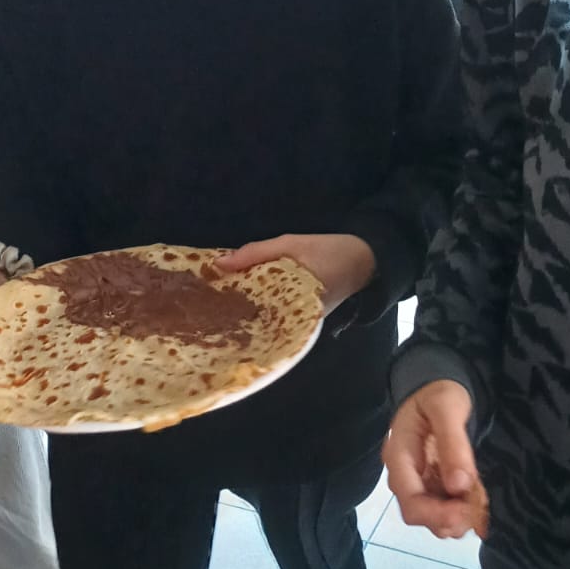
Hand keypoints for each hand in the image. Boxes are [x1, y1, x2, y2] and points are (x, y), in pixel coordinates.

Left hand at [217, 233, 375, 316]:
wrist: (365, 258)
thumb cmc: (329, 250)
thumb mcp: (290, 244)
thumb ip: (255, 253)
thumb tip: (218, 264)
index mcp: (296, 307)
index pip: (255, 320)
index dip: (229, 316)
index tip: (206, 311)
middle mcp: (298, 323)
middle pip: (257, 324)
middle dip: (233, 317)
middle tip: (204, 311)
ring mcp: (301, 323)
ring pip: (265, 321)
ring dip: (245, 312)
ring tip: (215, 306)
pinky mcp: (302, 318)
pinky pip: (275, 316)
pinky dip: (259, 308)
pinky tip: (240, 301)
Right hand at [384, 380, 481, 539]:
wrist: (436, 385)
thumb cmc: (439, 391)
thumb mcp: (447, 407)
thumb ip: (452, 444)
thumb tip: (459, 485)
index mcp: (399, 456)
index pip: (410, 501)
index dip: (438, 515)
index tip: (468, 512)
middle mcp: (404, 474)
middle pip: (419, 514)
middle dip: (450, 518)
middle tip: (480, 510)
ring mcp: (418, 480)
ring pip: (431, 516)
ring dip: (457, 518)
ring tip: (482, 506)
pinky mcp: (432, 483)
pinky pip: (443, 507)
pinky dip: (461, 511)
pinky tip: (479, 502)